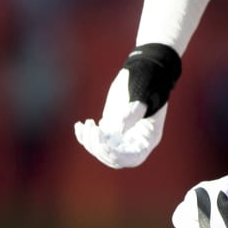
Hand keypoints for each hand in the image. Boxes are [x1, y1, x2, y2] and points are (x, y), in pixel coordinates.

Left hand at [74, 43, 180, 168]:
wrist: (144, 69)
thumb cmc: (148, 79)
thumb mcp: (143, 92)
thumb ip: (133, 111)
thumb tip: (118, 129)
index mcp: (148, 136)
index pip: (133, 157)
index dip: (116, 156)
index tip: (102, 143)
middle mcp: (135, 140)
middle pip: (115, 158)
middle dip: (99, 147)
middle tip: (91, 128)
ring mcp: (123, 136)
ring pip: (103, 151)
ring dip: (90, 142)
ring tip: (84, 124)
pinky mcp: (111, 128)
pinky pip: (96, 140)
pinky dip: (85, 136)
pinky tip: (79, 125)